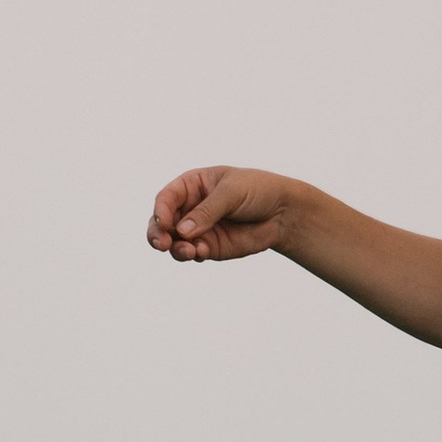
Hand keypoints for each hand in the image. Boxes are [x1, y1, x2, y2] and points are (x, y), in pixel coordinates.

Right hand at [146, 166, 298, 263]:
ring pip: (174, 242)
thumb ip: (207, 211)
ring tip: (187, 250)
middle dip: (158, 234)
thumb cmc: (258, 191)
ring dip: (175, 248)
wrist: (283, 212)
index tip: (164, 224)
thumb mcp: (231, 192)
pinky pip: (192, 253)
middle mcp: (190, 208)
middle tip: (162, 244)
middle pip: (162, 223)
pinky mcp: (209, 247)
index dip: (161, 211)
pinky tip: (201, 252)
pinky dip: (192, 254)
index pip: (166, 198)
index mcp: (192, 186)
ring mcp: (198, 230)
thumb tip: (182, 231)